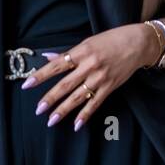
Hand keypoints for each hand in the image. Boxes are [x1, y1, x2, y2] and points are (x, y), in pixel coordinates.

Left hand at [22, 23, 158, 130]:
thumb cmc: (111, 40)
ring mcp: (100, 78)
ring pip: (78, 97)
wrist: (137, 44)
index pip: (56, 65)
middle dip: (50, 98)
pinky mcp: (110, 87)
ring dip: (64, 110)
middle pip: (65, 84)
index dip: (41, 75)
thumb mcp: (88, 42)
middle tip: (38, 110)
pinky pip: (95, 103)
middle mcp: (89, 65)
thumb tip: (47, 57)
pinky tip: (76, 125)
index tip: (28, 84)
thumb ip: (68, 53)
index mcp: (81, 52)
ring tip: (51, 121)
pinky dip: (85, 115)